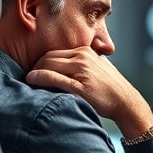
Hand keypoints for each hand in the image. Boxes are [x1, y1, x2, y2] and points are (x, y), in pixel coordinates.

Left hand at [26, 46, 152, 138]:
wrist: (125, 101)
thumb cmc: (110, 88)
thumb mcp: (96, 68)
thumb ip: (80, 63)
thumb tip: (60, 65)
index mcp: (85, 51)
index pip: (54, 51)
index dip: (40, 61)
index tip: (33, 70)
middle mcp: (83, 57)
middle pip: (48, 56)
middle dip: (34, 65)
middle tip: (27, 76)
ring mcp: (82, 71)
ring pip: (49, 64)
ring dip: (35, 71)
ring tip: (28, 80)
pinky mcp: (81, 86)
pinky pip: (55, 77)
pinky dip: (41, 77)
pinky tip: (32, 80)